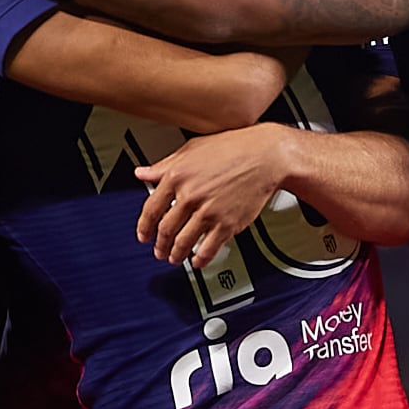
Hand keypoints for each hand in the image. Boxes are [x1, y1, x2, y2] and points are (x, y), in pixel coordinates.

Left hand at [133, 126, 298, 264]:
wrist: (266, 156)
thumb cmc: (232, 148)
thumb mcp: (191, 149)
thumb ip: (164, 165)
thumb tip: (142, 173)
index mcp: (177, 176)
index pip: (151, 209)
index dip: (144, 226)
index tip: (143, 235)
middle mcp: (190, 195)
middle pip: (166, 229)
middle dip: (160, 245)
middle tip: (159, 251)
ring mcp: (209, 211)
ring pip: (183, 242)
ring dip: (176, 254)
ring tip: (175, 258)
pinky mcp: (227, 224)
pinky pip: (208, 249)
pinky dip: (200, 259)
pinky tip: (198, 260)